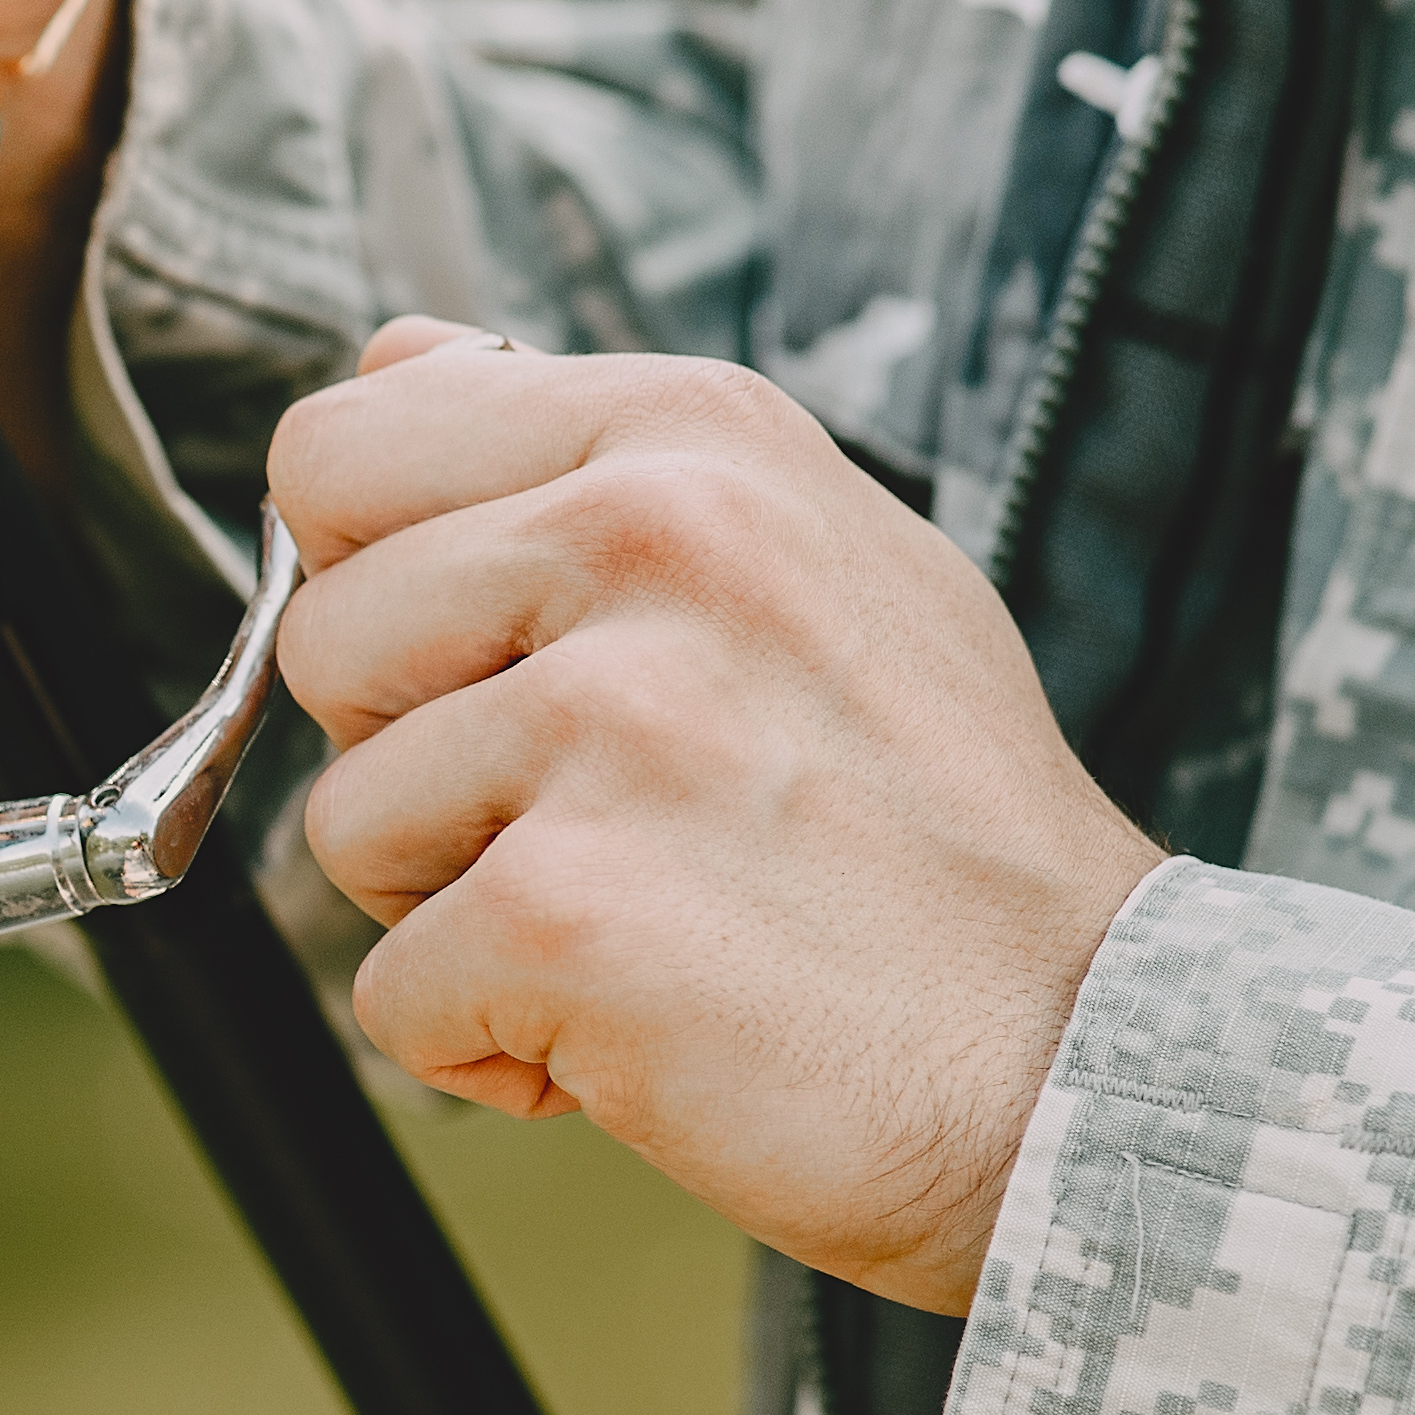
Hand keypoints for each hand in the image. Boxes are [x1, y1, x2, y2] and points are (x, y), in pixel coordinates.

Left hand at [270, 325, 1166, 1310]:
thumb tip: (395, 357)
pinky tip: (646, 1026)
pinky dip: (492, 1048)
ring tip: (652, 918)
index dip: (380, 584)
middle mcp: (645, 540)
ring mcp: (604, 723)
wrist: (1093, 1056)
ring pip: (345, 825)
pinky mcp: (563, 910)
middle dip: (417, 761)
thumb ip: (586, 458)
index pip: (340, 448)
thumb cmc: (937, 835)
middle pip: (321, 641)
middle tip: (609, 821)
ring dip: (460, 912)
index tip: (493, 667)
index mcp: (687, 439)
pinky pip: (387, 995)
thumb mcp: (808, 557)